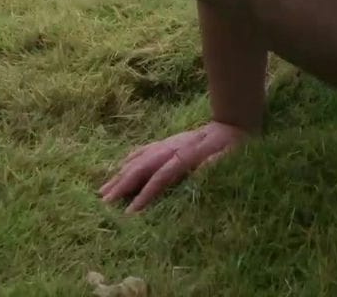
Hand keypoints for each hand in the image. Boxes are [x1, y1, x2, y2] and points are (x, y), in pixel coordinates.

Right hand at [100, 123, 249, 212]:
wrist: (233, 124)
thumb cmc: (233, 146)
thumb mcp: (230, 157)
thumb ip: (214, 166)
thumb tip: (198, 174)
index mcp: (185, 154)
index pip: (161, 177)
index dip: (145, 195)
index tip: (130, 213)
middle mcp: (172, 147)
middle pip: (142, 167)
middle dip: (122, 185)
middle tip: (104, 203)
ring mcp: (168, 143)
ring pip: (139, 159)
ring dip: (121, 174)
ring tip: (103, 190)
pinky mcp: (169, 142)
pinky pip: (145, 150)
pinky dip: (131, 158)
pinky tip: (121, 165)